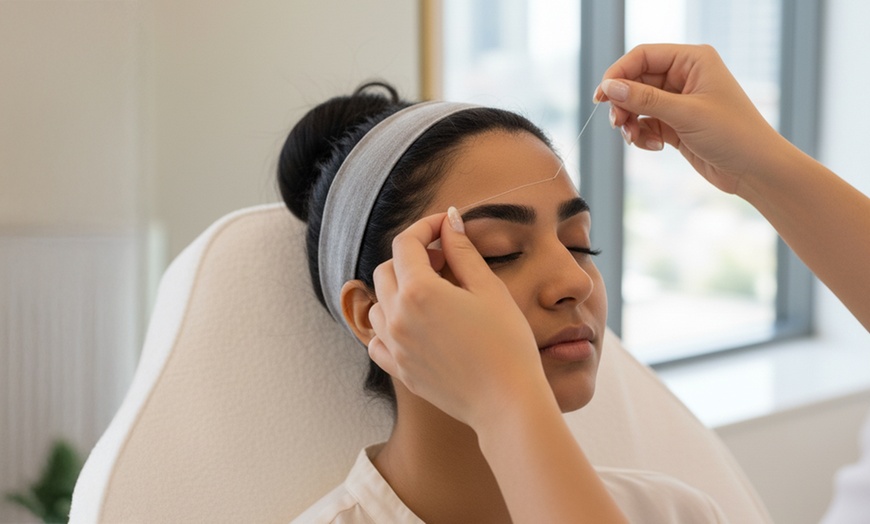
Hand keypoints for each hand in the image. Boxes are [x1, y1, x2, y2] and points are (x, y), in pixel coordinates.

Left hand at [367, 208, 548, 429]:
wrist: (507, 403)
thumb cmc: (506, 343)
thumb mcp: (489, 289)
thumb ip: (462, 251)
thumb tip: (449, 222)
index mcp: (418, 291)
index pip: (406, 243)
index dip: (425, 227)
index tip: (445, 226)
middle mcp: (397, 317)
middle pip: (386, 270)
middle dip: (411, 257)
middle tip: (444, 259)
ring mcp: (394, 346)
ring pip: (378, 304)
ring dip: (398, 289)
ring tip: (433, 292)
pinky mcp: (400, 370)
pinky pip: (377, 340)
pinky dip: (389, 325)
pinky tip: (415, 325)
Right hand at [595, 43, 789, 194]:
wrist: (755, 170)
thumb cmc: (733, 134)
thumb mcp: (685, 114)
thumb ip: (644, 99)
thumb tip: (609, 87)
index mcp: (693, 60)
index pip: (643, 56)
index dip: (619, 73)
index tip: (601, 96)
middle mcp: (685, 76)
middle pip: (636, 81)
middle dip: (624, 103)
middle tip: (617, 123)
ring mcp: (679, 101)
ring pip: (638, 104)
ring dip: (630, 122)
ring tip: (634, 139)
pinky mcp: (676, 124)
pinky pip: (646, 124)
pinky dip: (642, 135)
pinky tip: (656, 147)